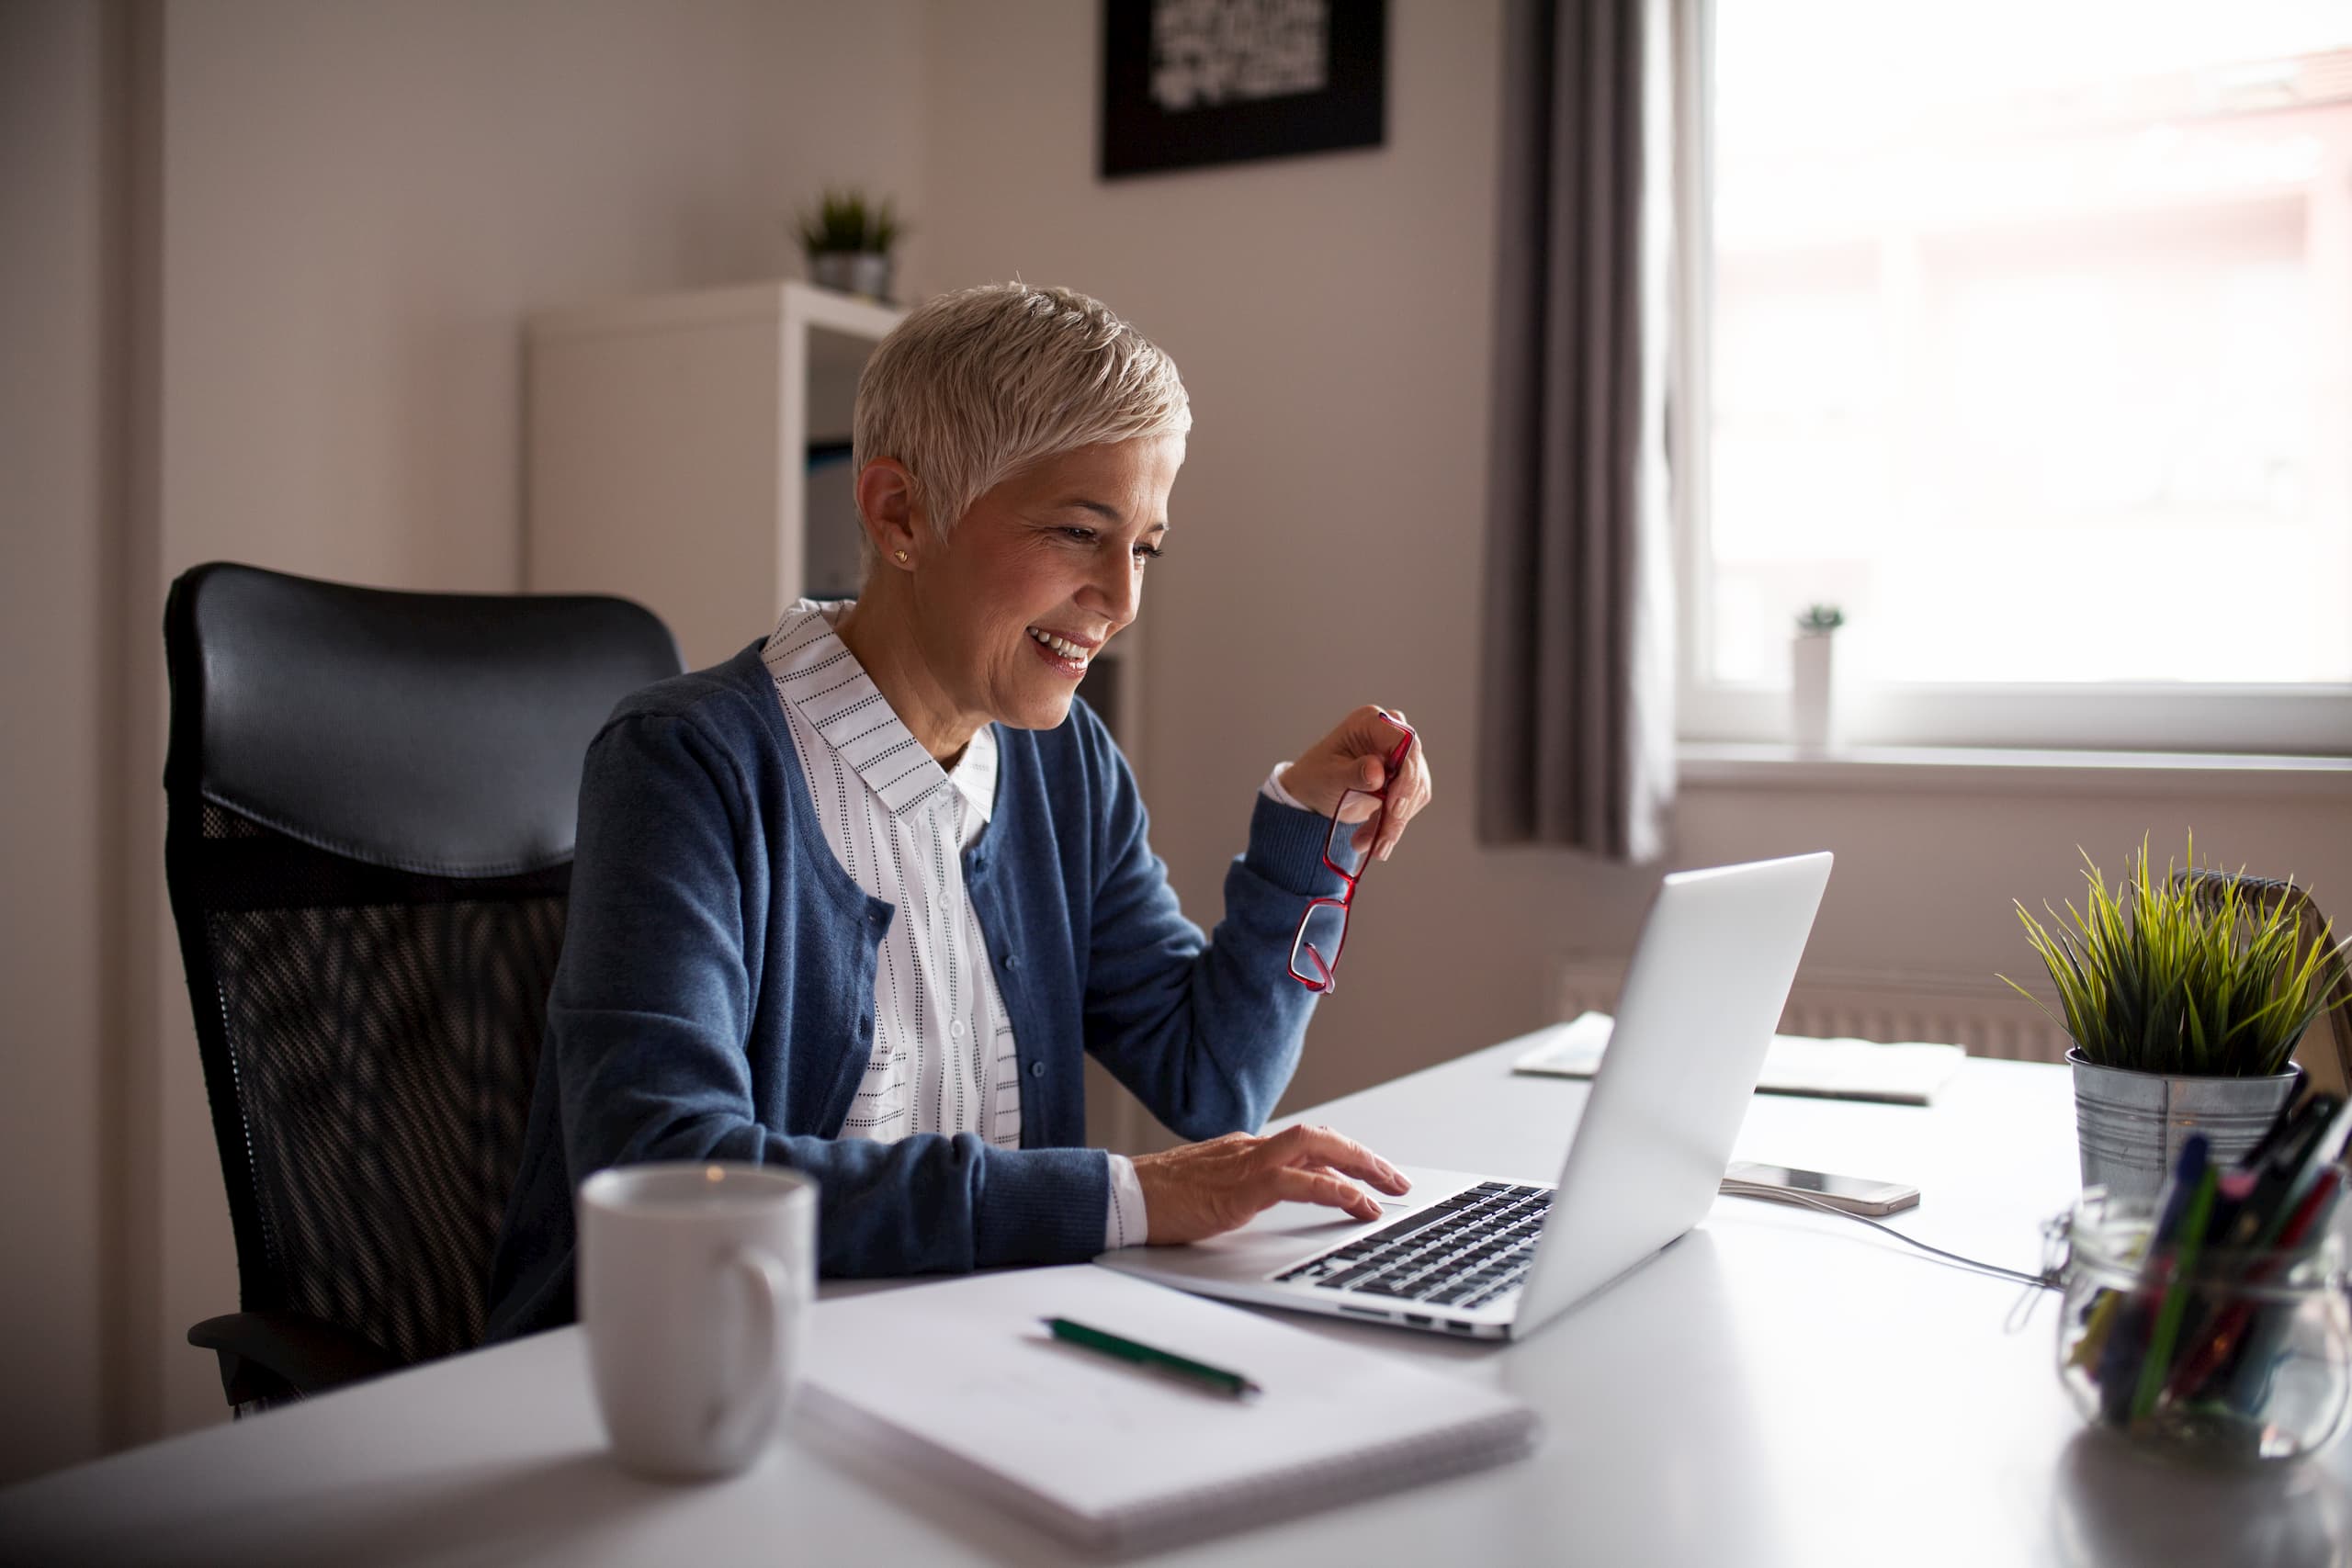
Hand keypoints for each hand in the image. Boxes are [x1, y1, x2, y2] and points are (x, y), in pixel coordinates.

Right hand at [1131, 1124, 1410, 1244]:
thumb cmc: (1159, 1201)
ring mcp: (1246, 1163)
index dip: (1345, 1156)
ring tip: (1388, 1189)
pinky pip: (1299, 1181)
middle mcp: (1251, 1148)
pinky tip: (1357, 1203)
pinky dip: (1334, 1189)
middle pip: (1321, 1138)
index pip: (1307, 1145)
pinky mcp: (1241, 1187)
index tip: (1372, 1174)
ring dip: (1360, 1166)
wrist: (1122, 1197)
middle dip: (1364, 1156)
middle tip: (1397, 1179)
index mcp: (1245, 1150)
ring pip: (1317, 1148)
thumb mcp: (1212, 1192)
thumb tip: (1272, 1201)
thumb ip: (1243, 1190)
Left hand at [1279, 706, 1433, 862]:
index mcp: (1371, 722)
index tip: (1394, 806)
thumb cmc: (1315, 776)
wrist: (1313, 793)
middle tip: (1381, 839)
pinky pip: (1410, 804)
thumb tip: (1378, 772)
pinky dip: (1394, 825)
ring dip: (1395, 823)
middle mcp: (1391, 735)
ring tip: (1371, 846)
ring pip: (1416, 791)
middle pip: (1413, 770)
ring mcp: (1400, 757)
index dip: (1407, 774)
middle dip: (1399, 809)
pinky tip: (1376, 840)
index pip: (1405, 742)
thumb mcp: (1329, 776)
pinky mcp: (1404, 779)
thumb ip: (1353, 773)